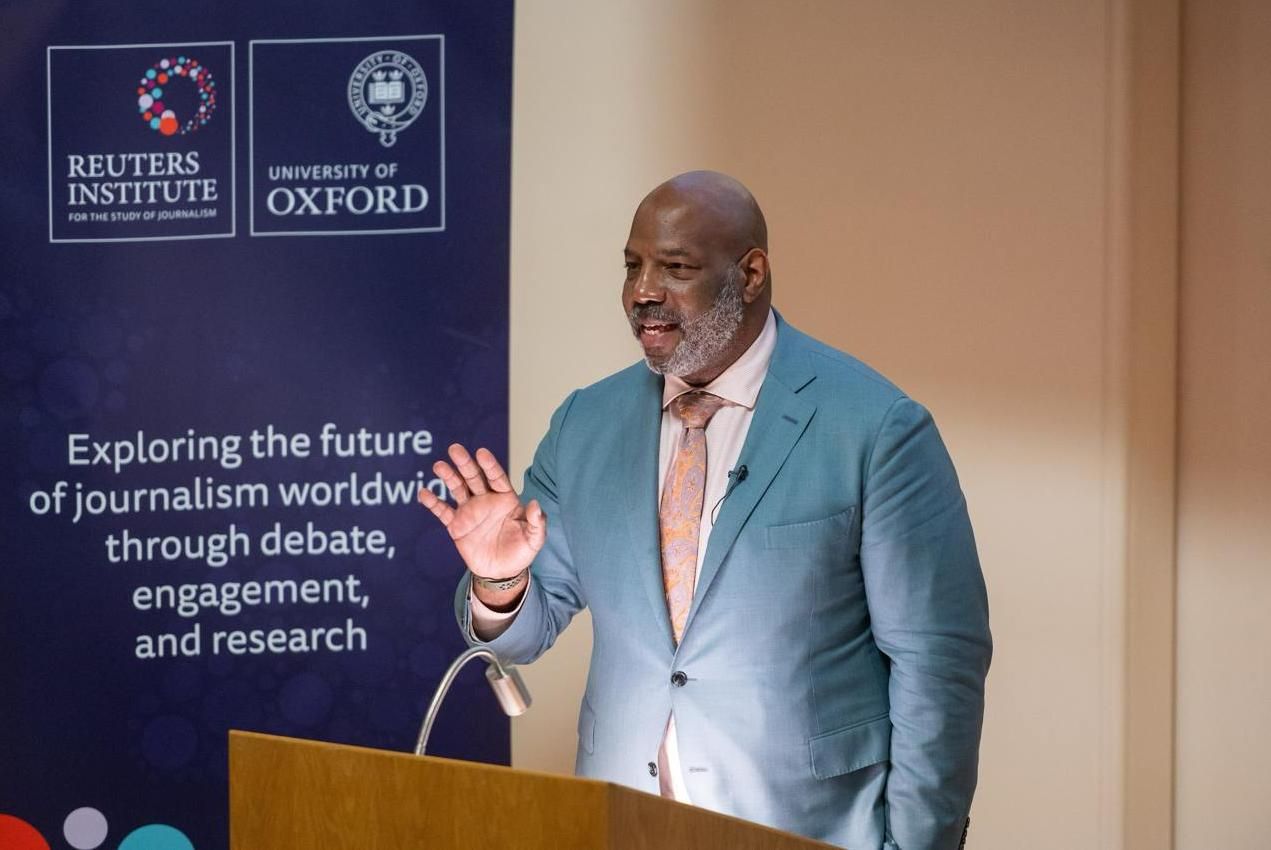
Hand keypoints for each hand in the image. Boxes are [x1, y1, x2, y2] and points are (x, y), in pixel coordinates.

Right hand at [418, 444, 545, 582]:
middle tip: (455, 449)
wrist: (501, 573)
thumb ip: (537, 522)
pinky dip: (433, 503)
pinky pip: (443, 512)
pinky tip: (424, 493)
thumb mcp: (534, 540)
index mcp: (506, 499)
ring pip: (457, 489)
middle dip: (465, 463)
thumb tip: (535, 504)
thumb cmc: (520, 552)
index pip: (497, 477)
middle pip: (474, 477)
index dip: (490, 466)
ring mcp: (470, 511)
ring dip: (448, 477)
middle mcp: (486, 500)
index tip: (481, 453)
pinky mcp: (456, 525)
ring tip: (439, 466)